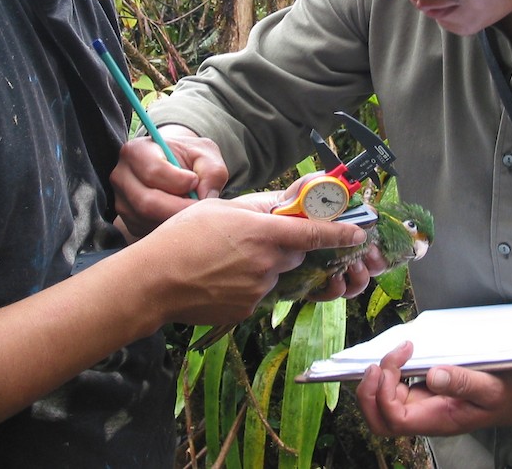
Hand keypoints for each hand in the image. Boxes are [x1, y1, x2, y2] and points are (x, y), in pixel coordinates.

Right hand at [111, 129, 229, 237]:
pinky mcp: (128, 221)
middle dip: (179, 208)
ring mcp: (121, 200)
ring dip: (175, 219)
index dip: (179, 181)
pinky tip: (180, 215)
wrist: (176, 167)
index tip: (195, 181)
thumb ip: (212, 171)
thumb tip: (206, 197)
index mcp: (137, 150)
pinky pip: (148, 231)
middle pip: (148, 202)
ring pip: (148, 219)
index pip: (153, 171)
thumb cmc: (190, 159)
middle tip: (200, 206)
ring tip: (191, 208)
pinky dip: (169, 228)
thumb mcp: (205, 154)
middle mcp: (121, 176)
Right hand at [135, 191, 367, 328]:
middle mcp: (266, 262)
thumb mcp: (221, 208)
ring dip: (264, 267)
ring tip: (227, 261)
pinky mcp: (246, 310)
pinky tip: (221, 279)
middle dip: (285, 248)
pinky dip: (248, 286)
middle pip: (295, 255)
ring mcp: (258, 289)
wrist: (153, 282)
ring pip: (277, 275)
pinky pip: (259, 294)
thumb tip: (286, 201)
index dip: (340, 233)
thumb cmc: (182, 238)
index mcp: (263, 232)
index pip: (314, 234)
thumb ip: (260, 206)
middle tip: (254, 241)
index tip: (358, 233)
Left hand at [356, 342, 511, 435]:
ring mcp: (426, 405)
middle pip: (380, 419)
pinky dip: (392, 373)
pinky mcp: (429, 392)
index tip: (395, 360)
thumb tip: (433, 375)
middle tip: (380, 361)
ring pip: (385, 404)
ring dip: (379, 380)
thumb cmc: (510, 392)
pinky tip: (404, 354)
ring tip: (394, 353)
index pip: (393, 419)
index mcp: (437, 420)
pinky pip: (399, 389)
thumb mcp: (491, 386)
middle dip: (368, 392)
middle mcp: (427, 415)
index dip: (382, 393)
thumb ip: (463, 382)